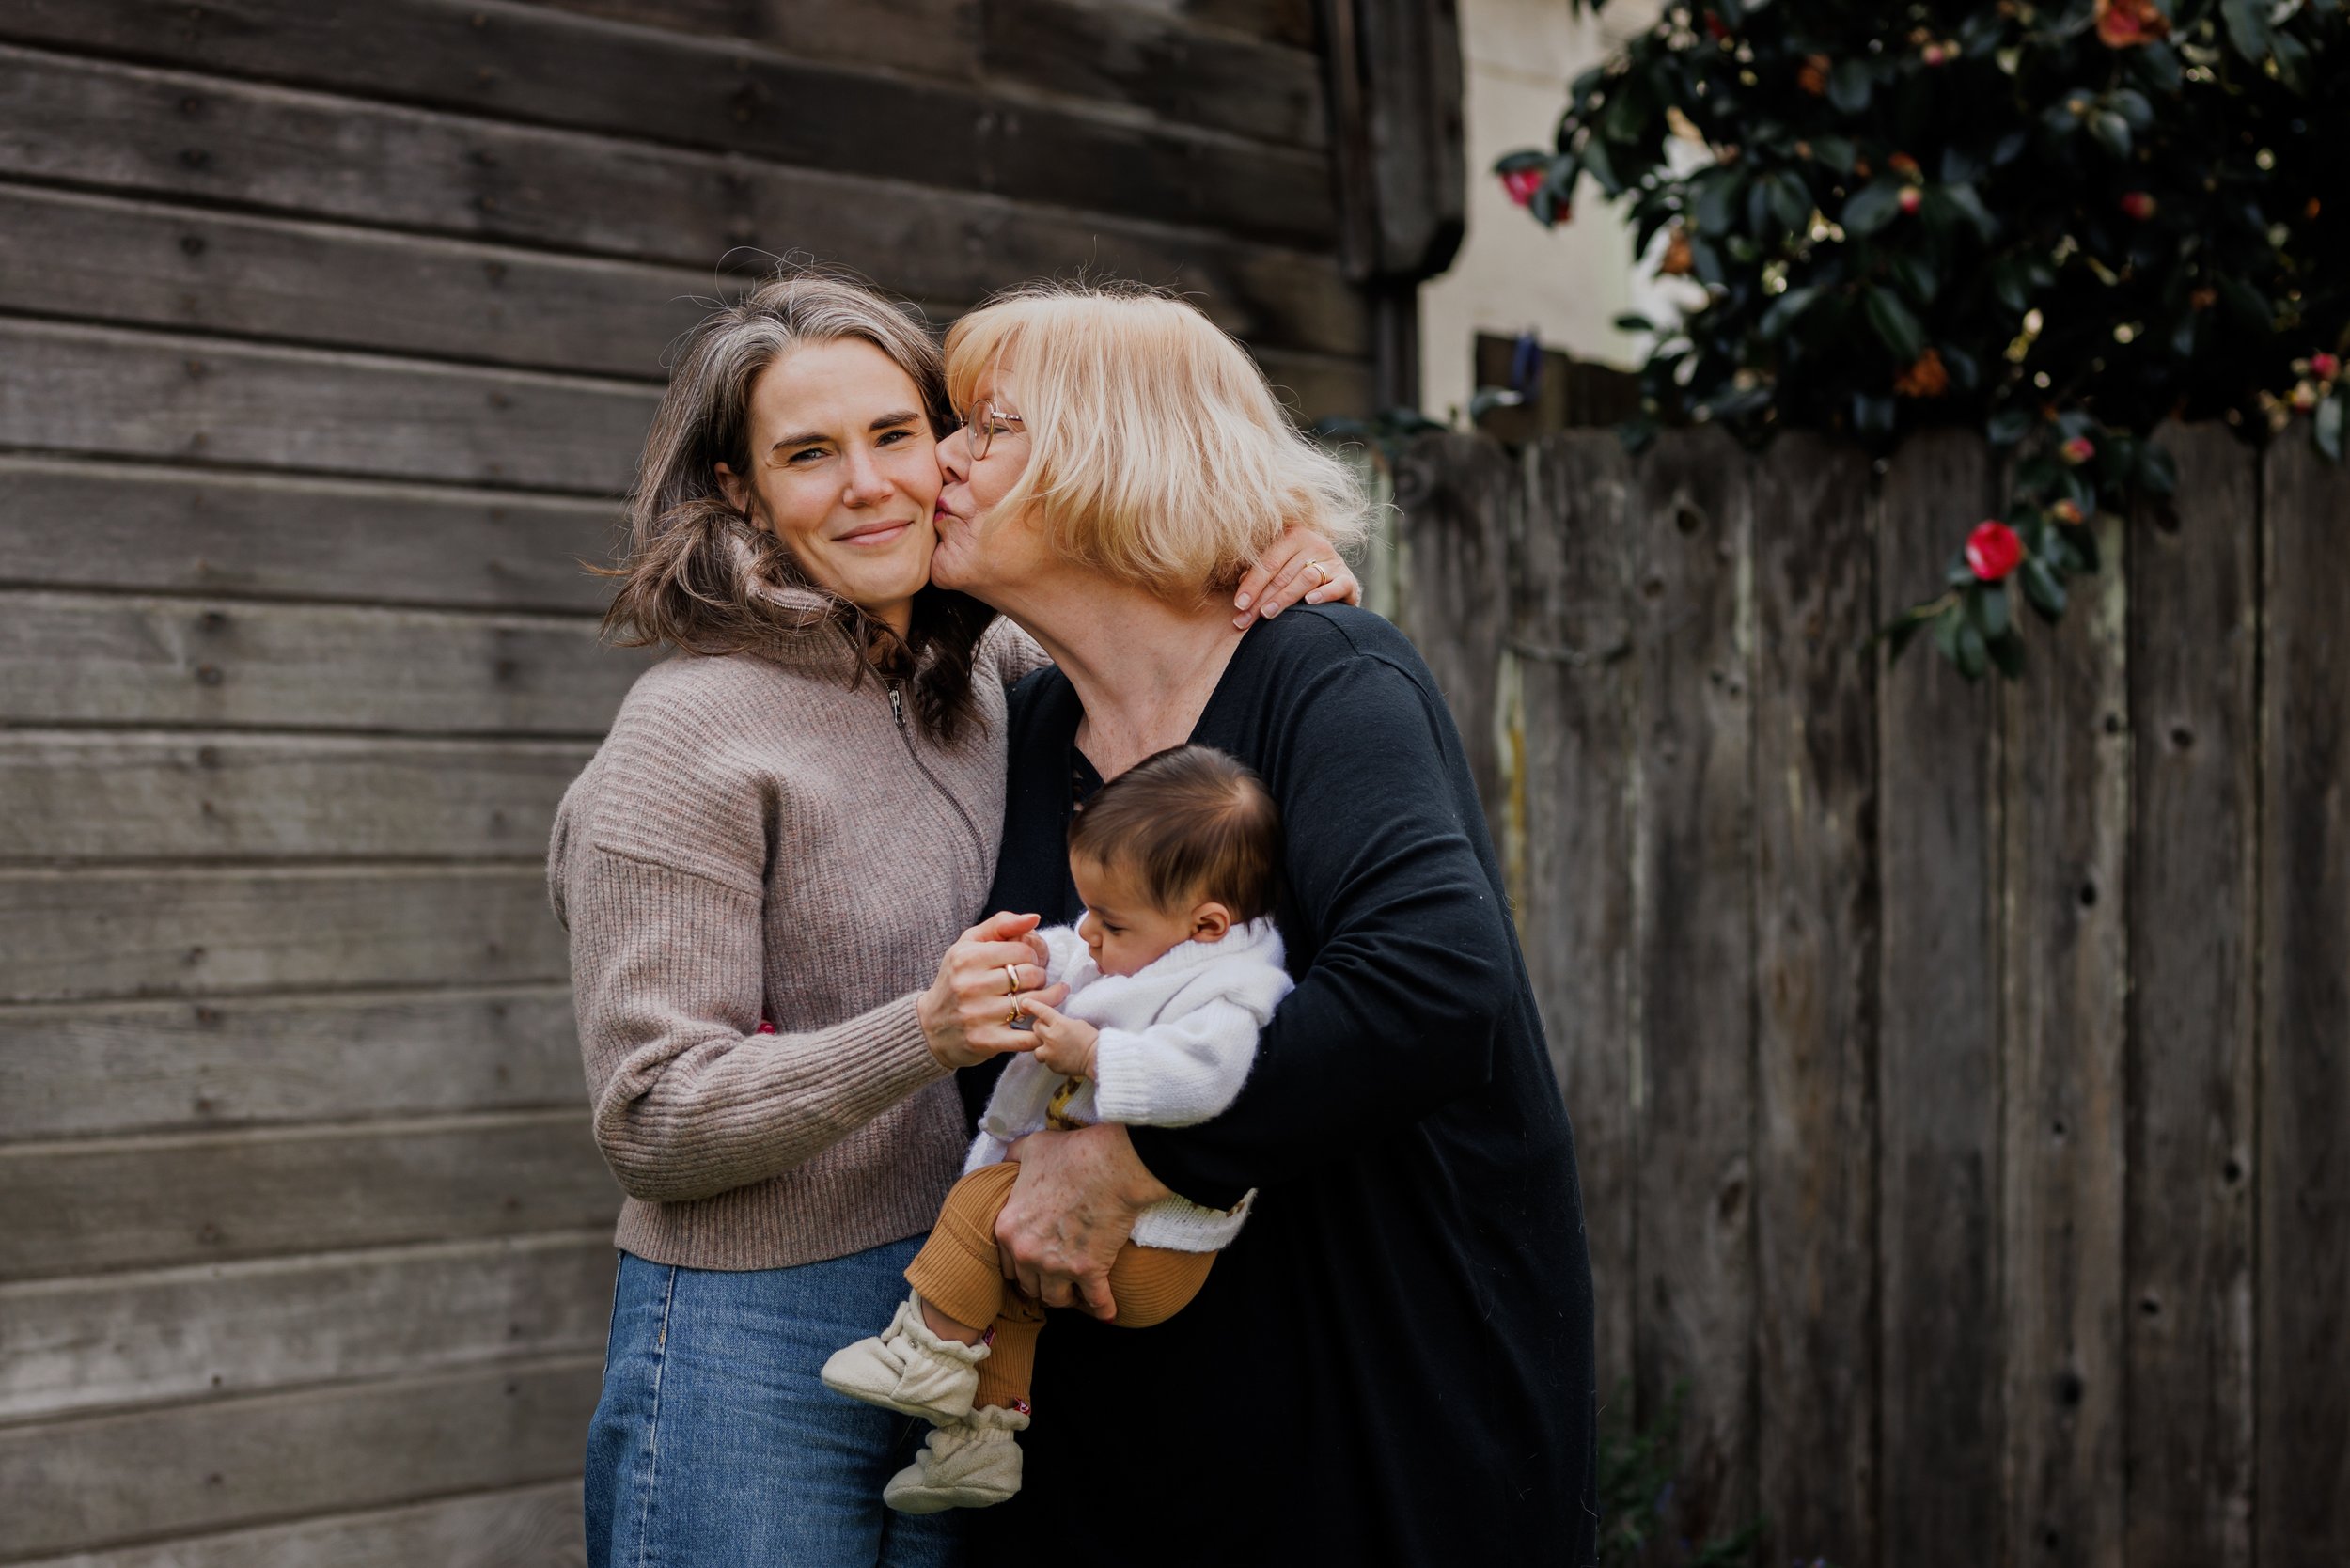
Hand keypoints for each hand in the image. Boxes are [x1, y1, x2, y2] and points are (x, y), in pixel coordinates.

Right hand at [918, 911, 1067, 1069]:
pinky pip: (1028, 1037)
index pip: (1023, 950)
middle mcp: (971, 985)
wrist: (930, 1027)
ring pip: (1033, 1003)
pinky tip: (1040, 1023)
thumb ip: (1001, 925)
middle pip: (1031, 975)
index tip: (1029, 963)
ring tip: (1044, 997)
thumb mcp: (968, 945)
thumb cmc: (955, 980)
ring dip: (1046, 1001)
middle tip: (1035, 981)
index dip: (1033, 955)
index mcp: (967, 958)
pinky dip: (1040, 1031)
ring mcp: (978, 1015)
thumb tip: (1034, 918)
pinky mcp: (986, 1041)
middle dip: (1040, 977)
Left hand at [994, 1124, 1169, 1319]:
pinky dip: (1103, 1309)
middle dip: (1041, 1284)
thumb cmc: (1071, 1154)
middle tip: (1054, 1280)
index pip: (1006, 1264)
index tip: (1033, 1266)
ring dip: (1067, 1298)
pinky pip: (1096, 1302)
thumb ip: (1013, 1156)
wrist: (1110, 1165)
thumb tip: (1006, 1159)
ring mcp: (1058, 1266)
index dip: (1020, 1265)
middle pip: (1030, 1285)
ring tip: (1076, 1294)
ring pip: (1057, 1298)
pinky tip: (1107, 1314)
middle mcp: (1027, 1253)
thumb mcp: (1031, 1147)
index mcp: (1008, 1228)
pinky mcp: (1090, 1271)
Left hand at [1021, 1000, 1098, 1076]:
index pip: (1042, 1011)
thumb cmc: (1092, 1040)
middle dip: (1040, 1026)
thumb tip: (1055, 1022)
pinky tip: (1059, 1056)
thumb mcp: (1078, 1023)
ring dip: (1041, 1044)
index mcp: (1060, 1023)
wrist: (1097, 1058)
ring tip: (1051, 1046)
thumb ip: (1063, 1022)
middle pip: (1036, 1027)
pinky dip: (1049, 1057)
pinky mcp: (1051, 1064)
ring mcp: (1050, 1052)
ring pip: (1035, 1045)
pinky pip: (1044, 1058)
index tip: (1025, 1003)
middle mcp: (1052, 1037)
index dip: (1032, 1005)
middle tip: (1047, 1028)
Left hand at [1233, 528, 1361, 628]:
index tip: (1238, 605)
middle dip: (1261, 599)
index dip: (1251, 584)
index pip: (1268, 562)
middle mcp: (1315, 543)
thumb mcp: (1280, 567)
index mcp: (1294, 536)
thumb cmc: (1297, 574)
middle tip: (1245, 620)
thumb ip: (1261, 571)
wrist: (1336, 580)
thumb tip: (1239, 583)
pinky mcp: (1348, 579)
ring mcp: (1333, 561)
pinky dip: (1324, 594)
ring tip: (1268, 614)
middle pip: (1283, 574)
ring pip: (1306, 578)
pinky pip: (1337, 586)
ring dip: (1285, 598)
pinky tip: (1309, 603)